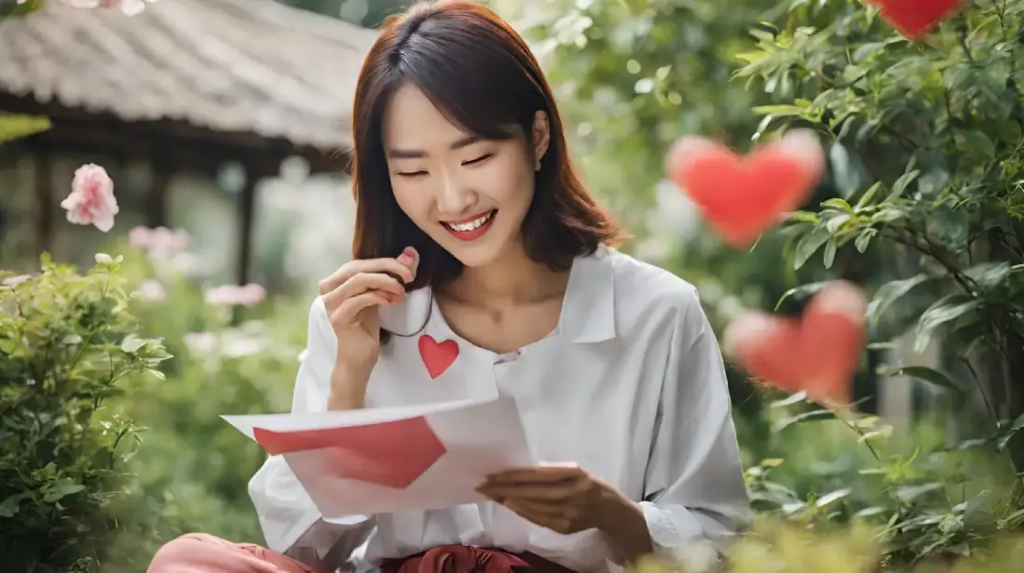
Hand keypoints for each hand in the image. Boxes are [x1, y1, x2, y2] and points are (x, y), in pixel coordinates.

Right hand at [318, 247, 417, 406]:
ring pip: (359, 280)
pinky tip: (390, 302)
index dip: (385, 262)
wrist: (359, 358)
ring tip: (400, 292)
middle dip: (388, 267)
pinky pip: (360, 299)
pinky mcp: (339, 317)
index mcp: (336, 282)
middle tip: (409, 275)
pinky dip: (378, 296)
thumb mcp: (379, 297)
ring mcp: (331, 304)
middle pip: (358, 267)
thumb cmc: (366, 328)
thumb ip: (390, 276)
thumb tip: (410, 254)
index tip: (409, 269)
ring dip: (385, 282)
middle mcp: (329, 290)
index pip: (360, 263)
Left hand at [477, 463, 649, 544]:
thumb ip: (552, 471)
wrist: (612, 511)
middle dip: (505, 488)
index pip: (538, 473)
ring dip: (509, 500)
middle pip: (532, 491)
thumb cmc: (590, 485)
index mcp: (576, 473)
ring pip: (533, 506)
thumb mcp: (576, 471)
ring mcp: (569, 512)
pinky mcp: (565, 527)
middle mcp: (573, 492)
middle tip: (483, 484)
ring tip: (490, 494)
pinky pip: (538, 519)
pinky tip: (508, 505)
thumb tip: (520, 471)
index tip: (493, 472)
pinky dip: (522, 511)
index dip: (514, 474)